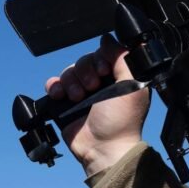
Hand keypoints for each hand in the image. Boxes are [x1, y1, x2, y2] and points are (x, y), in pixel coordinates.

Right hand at [45, 34, 150, 176]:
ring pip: (70, 70)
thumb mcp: (133, 85)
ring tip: (79, 97)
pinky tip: (61, 95)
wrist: (103, 148)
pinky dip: (55, 86)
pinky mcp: (67, 102)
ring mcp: (84, 92)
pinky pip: (55, 84)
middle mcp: (102, 82)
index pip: (105, 53)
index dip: (102, 58)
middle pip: (86, 60)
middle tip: (93, 88)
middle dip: (86, 72)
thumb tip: (109, 39)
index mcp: (120, 76)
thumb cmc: (122, 120)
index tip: (104, 70)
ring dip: (72, 81)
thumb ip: (123, 58)